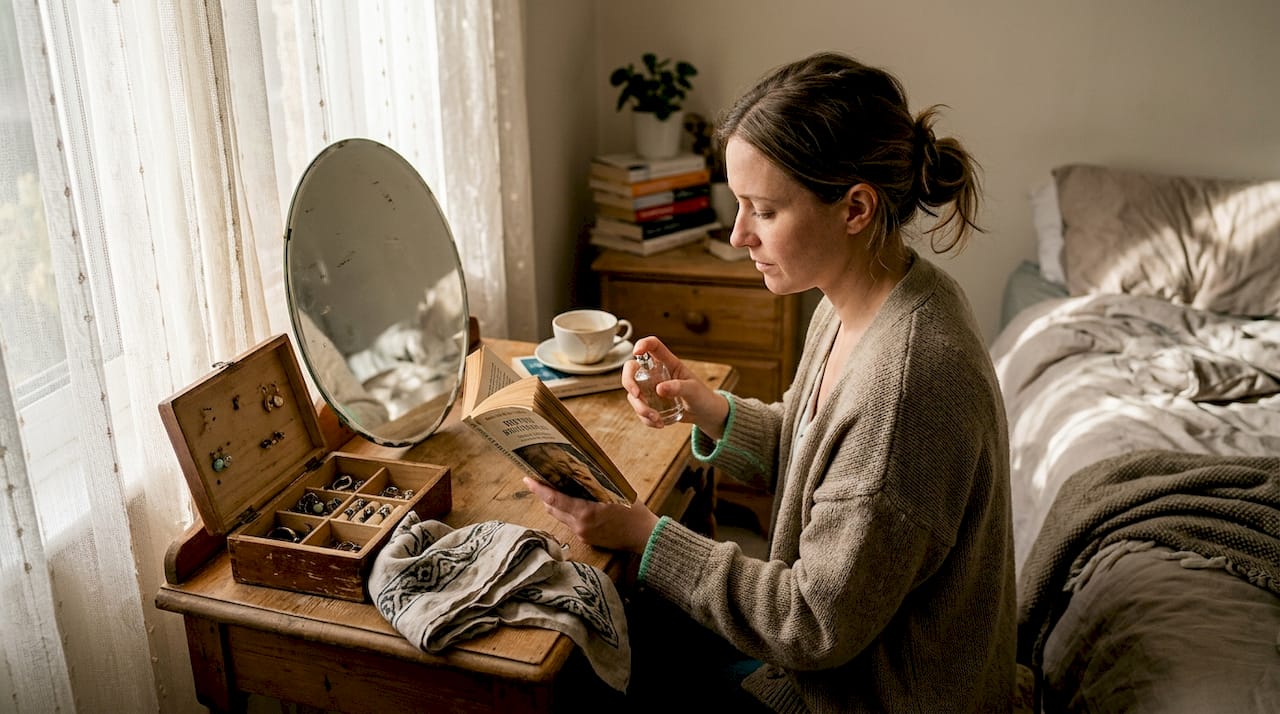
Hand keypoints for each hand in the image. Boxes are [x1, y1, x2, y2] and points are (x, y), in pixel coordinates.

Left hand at [523, 477, 658, 553]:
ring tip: (556, 488)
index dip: (538, 488)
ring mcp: (582, 534)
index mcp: (585, 513)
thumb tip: (582, 466)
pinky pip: (570, 523)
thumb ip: (597, 482)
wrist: (644, 537)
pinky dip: (568, 511)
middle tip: (541, 479)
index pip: (554, 499)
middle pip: (552, 508)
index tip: (527, 478)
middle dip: (544, 494)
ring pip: (560, 516)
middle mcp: (579, 525)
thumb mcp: (616, 491)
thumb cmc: (633, 512)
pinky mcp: (586, 539)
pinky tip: (575, 502)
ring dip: (556, 503)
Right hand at [623, 336, 728, 436]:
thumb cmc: (702, 396)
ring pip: (633, 393)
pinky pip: (638, 409)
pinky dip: (645, 418)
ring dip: (641, 408)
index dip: (642, 344)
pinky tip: (659, 423)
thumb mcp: (694, 390)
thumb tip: (660, 389)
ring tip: (657, 418)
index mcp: (668, 363)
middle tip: (637, 395)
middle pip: (632, 368)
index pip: (653, 346)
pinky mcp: (649, 402)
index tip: (637, 352)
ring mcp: (650, 388)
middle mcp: (656, 373)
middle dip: (629, 382)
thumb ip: (679, 387)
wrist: (704, 414)